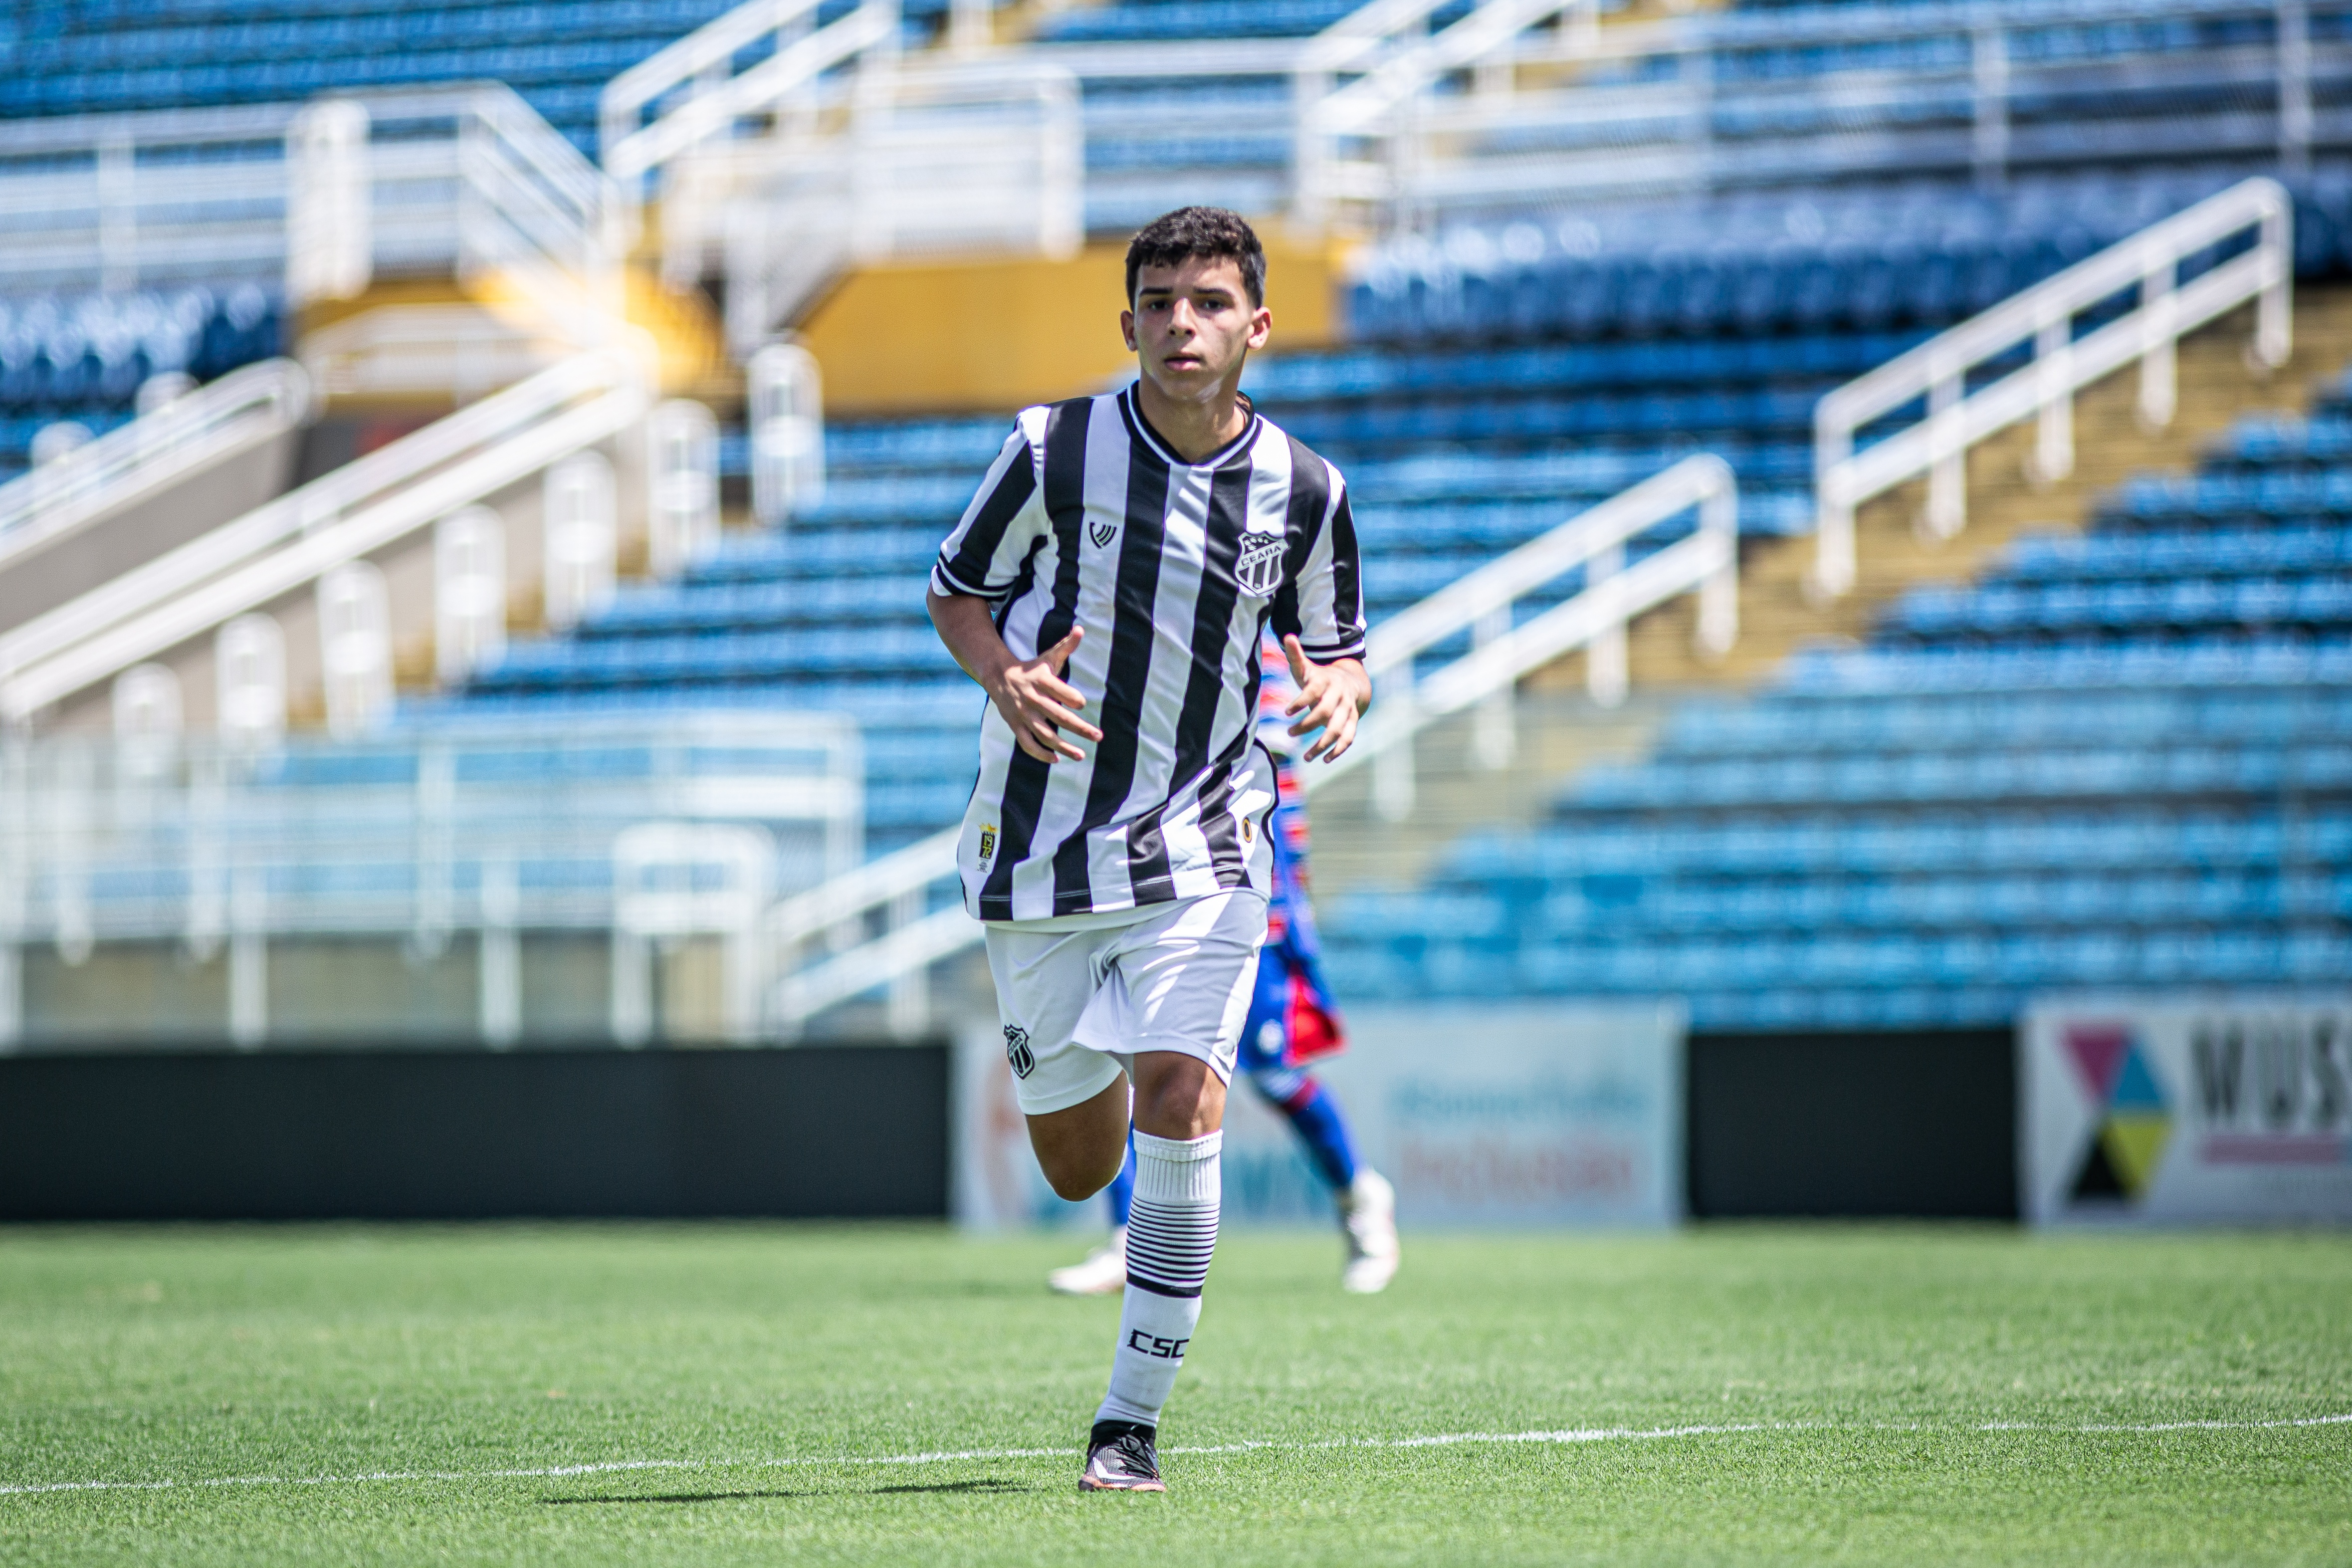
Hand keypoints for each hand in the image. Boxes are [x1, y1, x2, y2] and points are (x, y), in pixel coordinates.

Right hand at [989, 625, 1102, 763]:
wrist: (998, 677)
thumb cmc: (1032, 668)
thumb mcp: (1048, 656)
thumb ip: (1066, 646)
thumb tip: (1081, 628)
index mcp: (1040, 680)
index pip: (1056, 688)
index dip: (1069, 695)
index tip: (1083, 703)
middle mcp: (1031, 698)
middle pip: (1056, 715)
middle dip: (1078, 727)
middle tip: (1098, 736)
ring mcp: (1023, 714)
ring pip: (1043, 734)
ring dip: (1063, 746)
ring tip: (1082, 754)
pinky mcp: (1015, 725)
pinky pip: (1027, 743)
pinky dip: (1040, 754)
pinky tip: (1056, 759)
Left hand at [1283, 635, 1370, 762]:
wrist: (1350, 682)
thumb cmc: (1321, 677)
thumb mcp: (1308, 667)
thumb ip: (1296, 655)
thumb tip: (1287, 636)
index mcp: (1326, 681)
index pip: (1313, 691)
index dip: (1301, 701)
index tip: (1287, 712)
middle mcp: (1339, 696)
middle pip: (1325, 712)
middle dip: (1307, 725)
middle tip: (1290, 733)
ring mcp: (1348, 710)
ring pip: (1338, 729)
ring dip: (1322, 744)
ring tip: (1306, 757)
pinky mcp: (1353, 721)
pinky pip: (1348, 738)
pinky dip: (1338, 750)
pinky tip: (1324, 760)